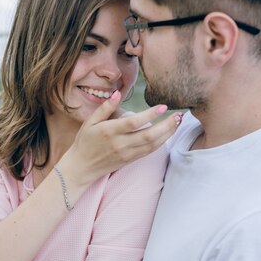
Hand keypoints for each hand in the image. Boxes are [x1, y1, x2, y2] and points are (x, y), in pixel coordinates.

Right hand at [61, 90, 181, 185]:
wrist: (81, 167)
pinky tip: (167, 134)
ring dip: (168, 134)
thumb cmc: (85, 141)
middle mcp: (120, 143)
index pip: (134, 122)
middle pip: (148, 135)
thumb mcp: (90, 121)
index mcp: (110, 131)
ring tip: (177, 122)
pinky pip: (149, 151)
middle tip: (179, 115)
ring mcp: (126, 153)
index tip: (163, 106)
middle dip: (167, 125)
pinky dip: (161, 143)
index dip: (150, 115)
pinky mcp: (130, 160)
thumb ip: (105, 107)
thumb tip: (117, 93)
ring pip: (152, 144)